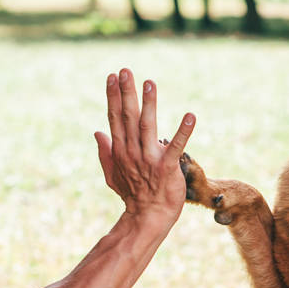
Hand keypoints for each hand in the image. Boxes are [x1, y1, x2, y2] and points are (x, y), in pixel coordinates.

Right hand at [94, 68, 195, 225]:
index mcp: (121, 150)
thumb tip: (97, 132)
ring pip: (147, 126)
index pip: (115, 118)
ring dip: (149, 104)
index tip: (112, 77)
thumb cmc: (133, 196)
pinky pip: (177, 146)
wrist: (148, 216)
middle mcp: (133, 151)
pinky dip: (184, 131)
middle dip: (126, 93)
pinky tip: (190, 116)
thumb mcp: (113, 174)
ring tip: (149, 83)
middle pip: (128, 117)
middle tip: (126, 71)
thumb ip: (106, 153)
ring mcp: (149, 158)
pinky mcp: (167, 166)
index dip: (113, 96)